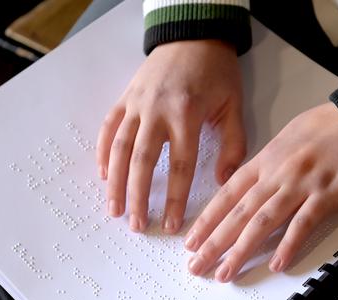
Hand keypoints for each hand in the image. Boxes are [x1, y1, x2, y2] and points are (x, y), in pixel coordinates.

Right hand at [96, 40, 245, 233]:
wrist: (193, 35)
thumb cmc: (217, 72)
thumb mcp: (233, 105)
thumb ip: (232, 144)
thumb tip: (223, 181)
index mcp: (187, 115)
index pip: (180, 165)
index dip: (175, 198)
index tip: (170, 224)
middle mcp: (157, 111)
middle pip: (143, 162)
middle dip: (139, 197)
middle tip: (137, 225)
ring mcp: (137, 103)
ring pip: (121, 147)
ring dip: (115, 181)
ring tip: (114, 209)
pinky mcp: (125, 97)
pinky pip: (109, 127)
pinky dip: (104, 152)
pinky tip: (103, 174)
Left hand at [184, 103, 337, 281]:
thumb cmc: (327, 124)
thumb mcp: (286, 137)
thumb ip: (266, 162)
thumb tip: (249, 182)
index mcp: (265, 160)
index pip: (227, 195)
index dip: (207, 220)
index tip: (191, 240)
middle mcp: (277, 174)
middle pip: (238, 214)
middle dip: (213, 243)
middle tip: (196, 266)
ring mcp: (301, 185)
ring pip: (263, 222)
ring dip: (241, 250)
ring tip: (224, 272)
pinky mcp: (327, 195)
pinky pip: (304, 224)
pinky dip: (289, 245)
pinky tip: (276, 264)